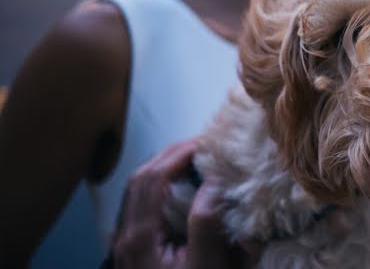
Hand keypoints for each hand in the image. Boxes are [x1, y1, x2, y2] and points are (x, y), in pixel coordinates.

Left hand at [110, 139, 250, 267]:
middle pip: (139, 179)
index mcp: (139, 237)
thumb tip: (212, 182)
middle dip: (171, 155)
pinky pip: (140, 207)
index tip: (208, 144)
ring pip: (136, 192)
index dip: (179, 154)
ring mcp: (125, 246)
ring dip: (163, 170)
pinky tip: (181, 193)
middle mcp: (124, 238)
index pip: (153, 178)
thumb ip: (206, 224)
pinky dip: (159, 189)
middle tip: (204, 147)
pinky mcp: (132, 254)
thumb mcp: (206, 268)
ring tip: (195, 163)